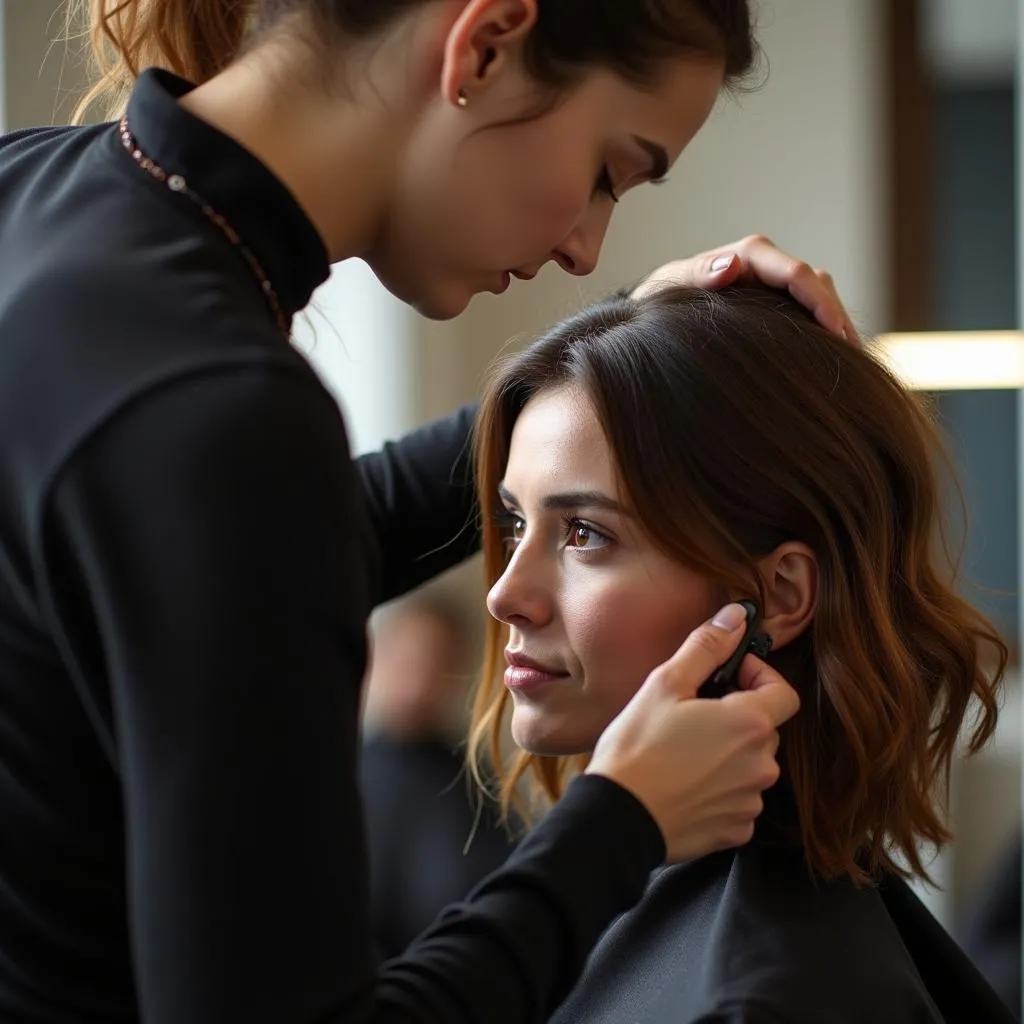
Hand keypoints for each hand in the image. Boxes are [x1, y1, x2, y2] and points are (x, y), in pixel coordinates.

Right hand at [585, 603, 798, 862]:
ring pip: (750, 765)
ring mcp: (750, 801)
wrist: (618, 818)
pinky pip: (738, 800)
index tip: (729, 676)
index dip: (760, 677)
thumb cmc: (638, 748)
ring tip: (683, 753)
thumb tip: (736, 617)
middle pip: (764, 729)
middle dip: (736, 716)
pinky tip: (686, 784)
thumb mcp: (665, 684)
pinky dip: (720, 790)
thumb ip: (707, 647)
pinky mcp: (736, 829)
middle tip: (693, 715)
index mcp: (750, 724)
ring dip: (728, 755)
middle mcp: (762, 764)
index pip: (784, 692)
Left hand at [631, 234, 858, 343]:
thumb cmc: (658, 303)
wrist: (649, 316)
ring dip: (837, 325)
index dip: (820, 303)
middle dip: (837, 316)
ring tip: (852, 362)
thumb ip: (700, 276)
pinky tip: (833, 361)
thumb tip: (733, 265)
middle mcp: (766, 266)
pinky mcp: (775, 305)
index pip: (796, 273)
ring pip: (820, 297)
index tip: (835, 334)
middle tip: (854, 356)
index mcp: (747, 257)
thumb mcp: (671, 290)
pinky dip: (824, 333)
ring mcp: (772, 285)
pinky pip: (810, 312)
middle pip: (817, 284)